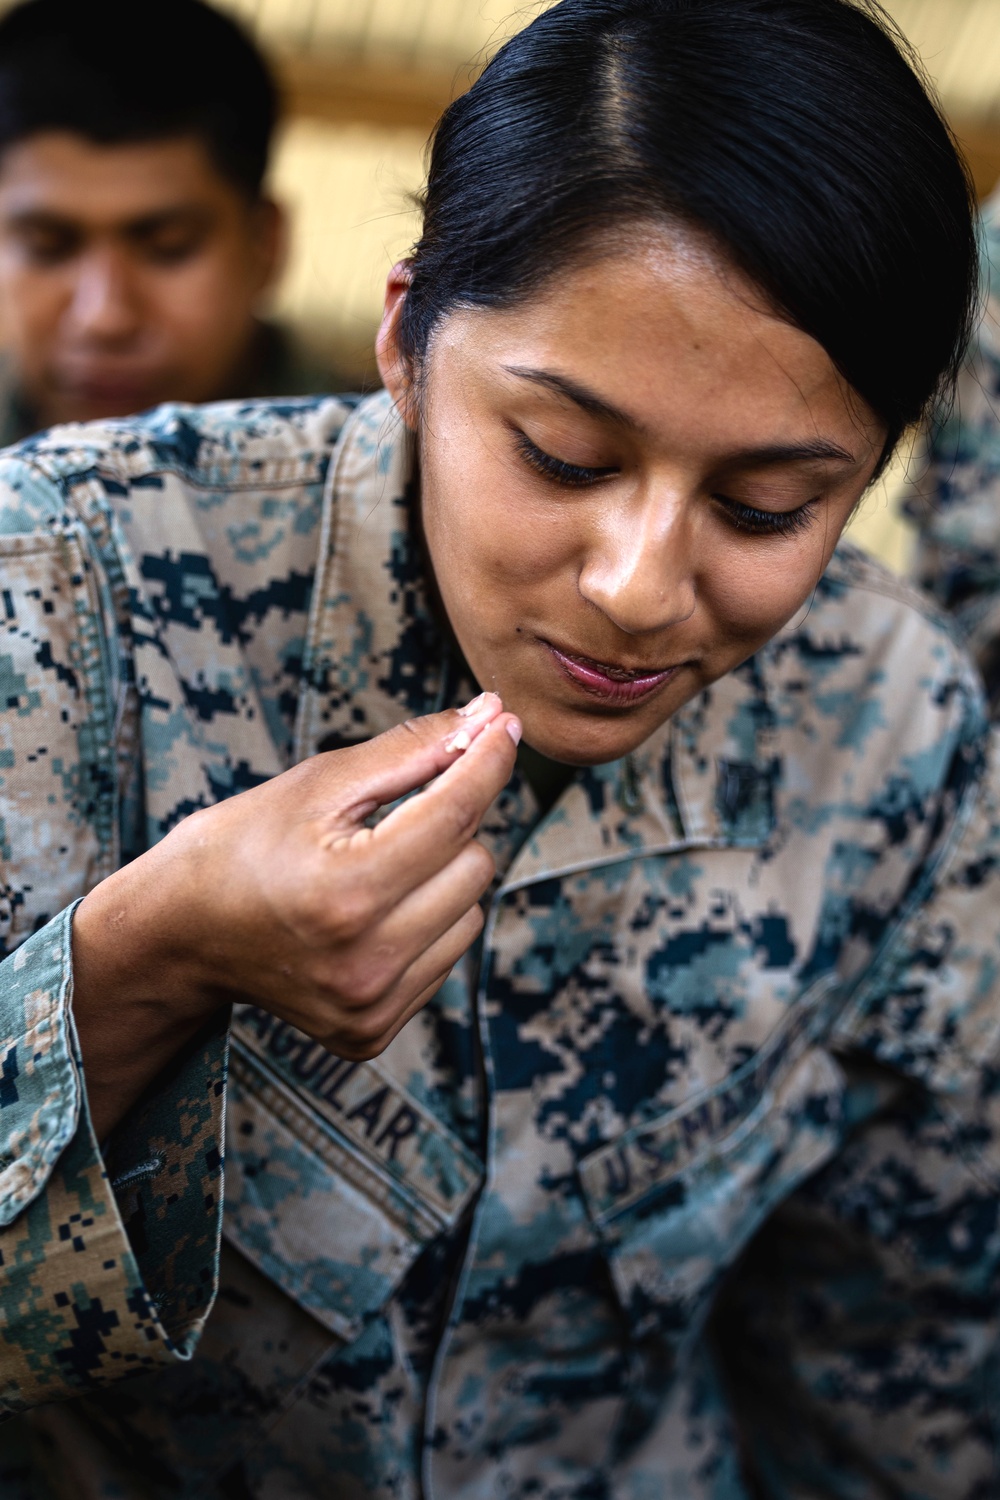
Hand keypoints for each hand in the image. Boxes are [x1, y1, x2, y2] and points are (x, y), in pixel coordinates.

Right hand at [72, 692, 519, 1136]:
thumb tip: (490, 718)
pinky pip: (448, 957)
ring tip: (372, 872)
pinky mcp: (372, 1031)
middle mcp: (364, 961)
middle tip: (388, 819)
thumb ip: (410, 751)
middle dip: (448, 824)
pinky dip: (426, 924)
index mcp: (344, 891)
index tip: (502, 725)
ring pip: (470, 911)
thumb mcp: (317, 784)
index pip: (454, 815)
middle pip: (474, 863)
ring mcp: (370, 1005)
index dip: (487, 761)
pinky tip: (370, 916)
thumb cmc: (242, 846)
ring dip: (441, 878)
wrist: (180, 936)